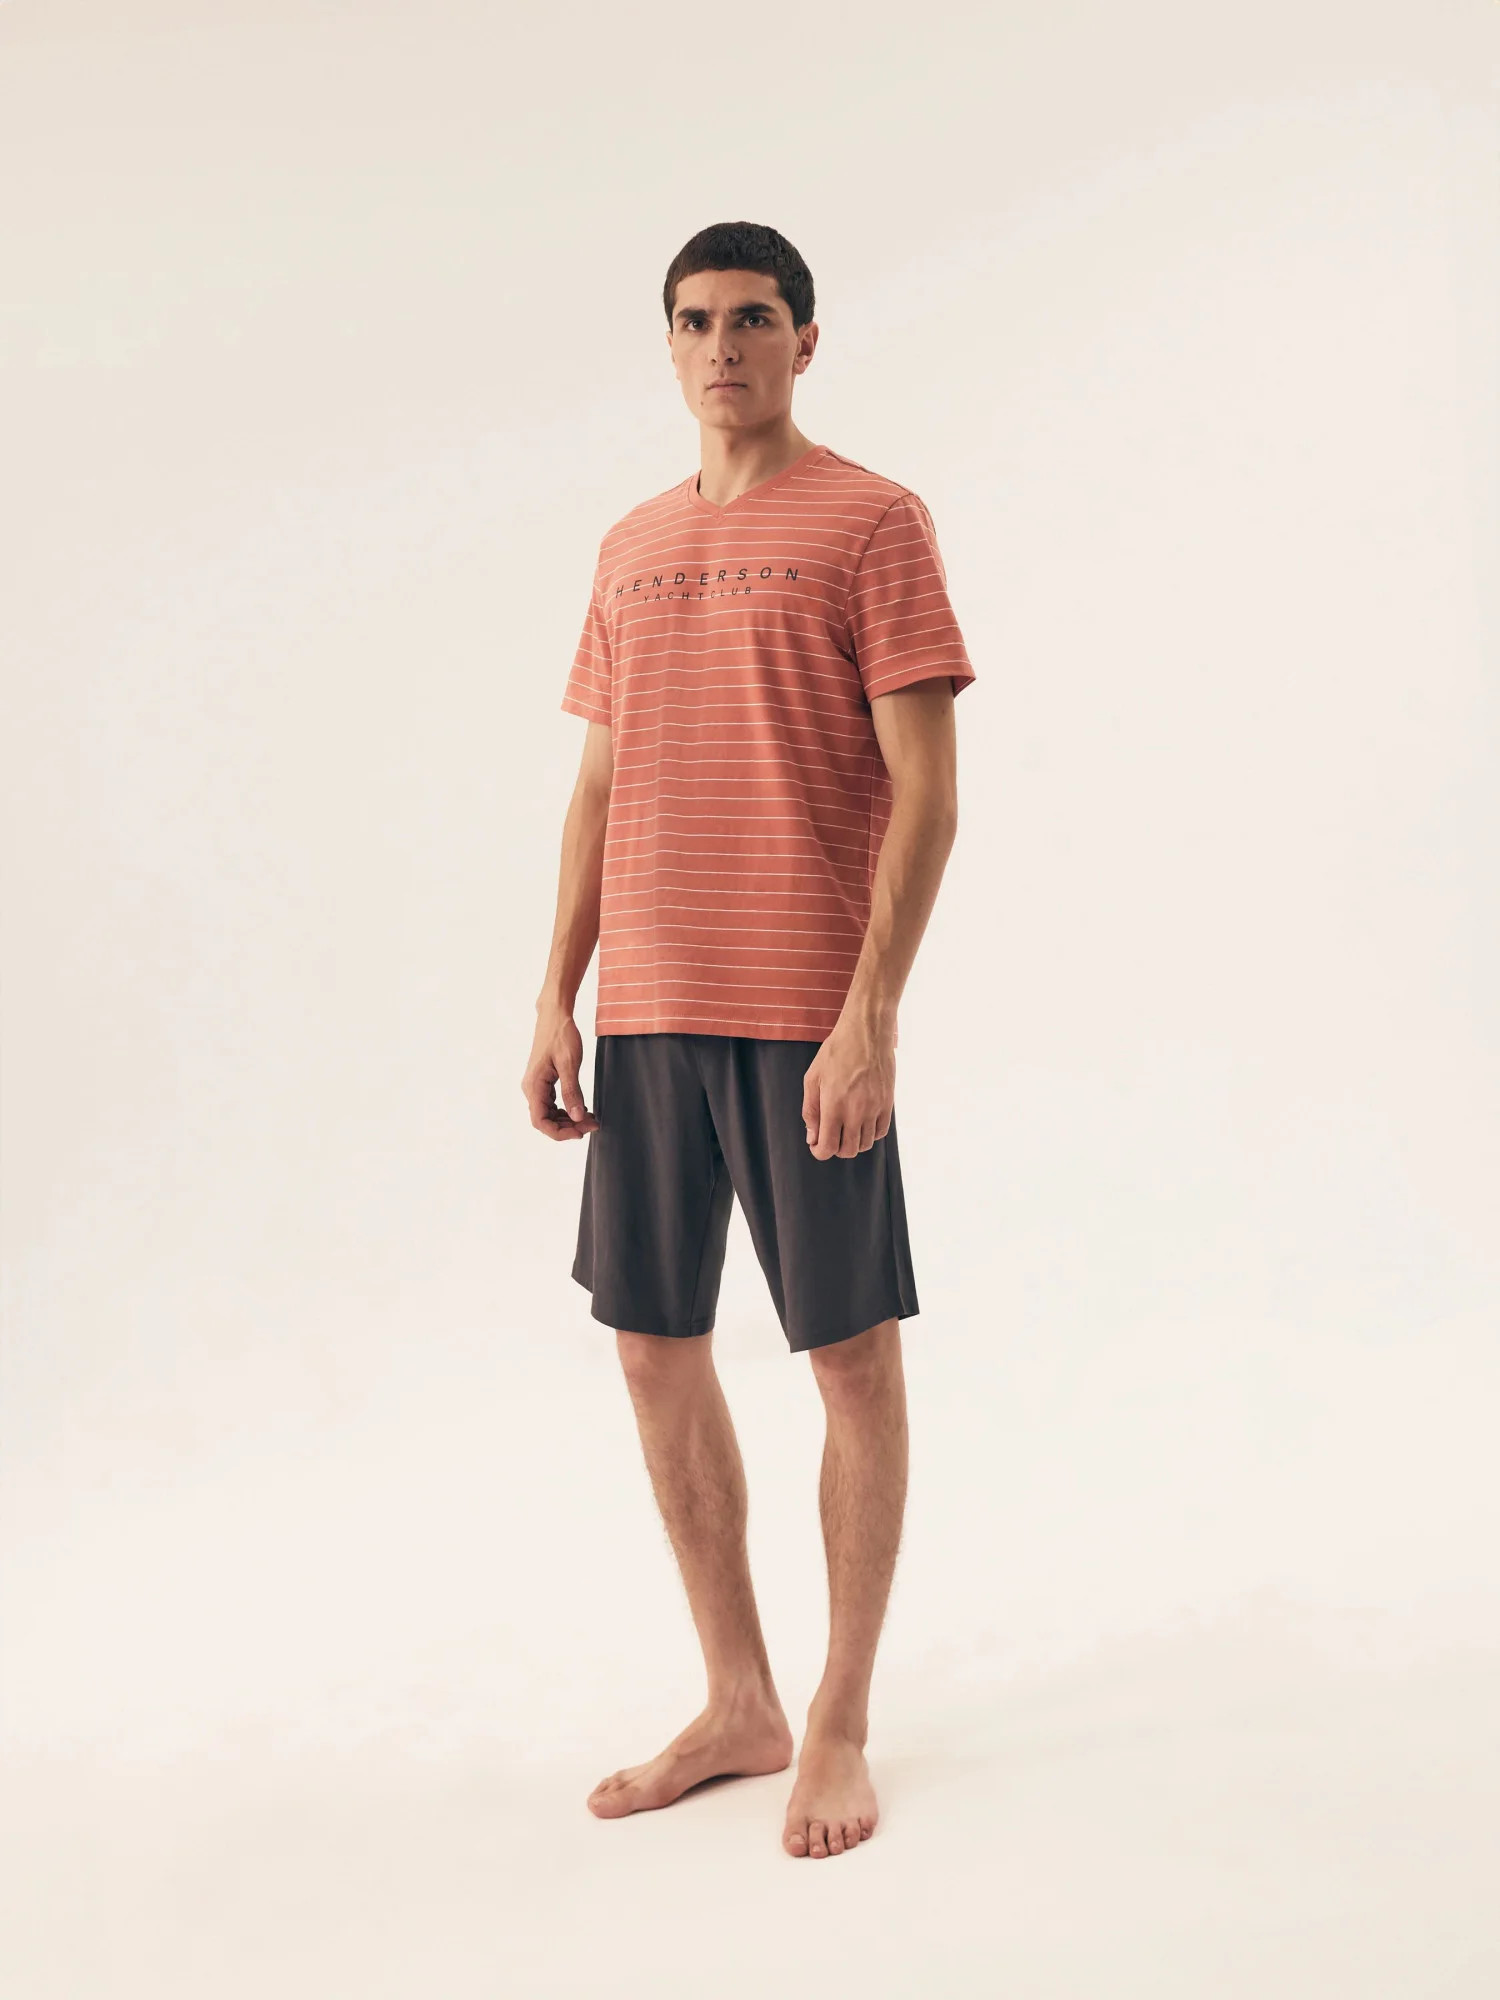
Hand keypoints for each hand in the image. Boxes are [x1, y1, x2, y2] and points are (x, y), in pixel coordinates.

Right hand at [523, 1007, 597, 1139]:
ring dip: (569, 1119)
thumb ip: (572, 1092)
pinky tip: (582, 1107)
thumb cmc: (561, 1035)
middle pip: (546, 1120)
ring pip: (550, 1113)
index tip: (580, 1132)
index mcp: (534, 1086)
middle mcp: (531, 1088)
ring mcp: (537, 1085)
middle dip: (569, 1126)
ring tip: (591, 1117)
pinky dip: (567, 1109)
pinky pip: (553, 1103)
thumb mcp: (569, 1064)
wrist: (555, 1015)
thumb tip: (577, 1117)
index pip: (540, 1122)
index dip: (559, 1133)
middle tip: (593, 1124)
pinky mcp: (544, 1082)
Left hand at [802, 1018, 894, 1159]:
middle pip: (848, 1151)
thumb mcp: (812, 1077)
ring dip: (853, 1142)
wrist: (867, 1031)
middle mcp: (856, 1112)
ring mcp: (875, 1108)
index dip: (819, 1152)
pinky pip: (881, 1132)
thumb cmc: (837, 1050)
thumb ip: (810, 1110)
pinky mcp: (888, 1103)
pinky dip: (870, 1134)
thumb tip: (812, 1137)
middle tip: (830, 1136)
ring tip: (846, 1128)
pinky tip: (862, 1123)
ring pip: (865, 1144)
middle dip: (835, 1149)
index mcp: (834, 1106)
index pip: (828, 1147)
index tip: (816, 1145)